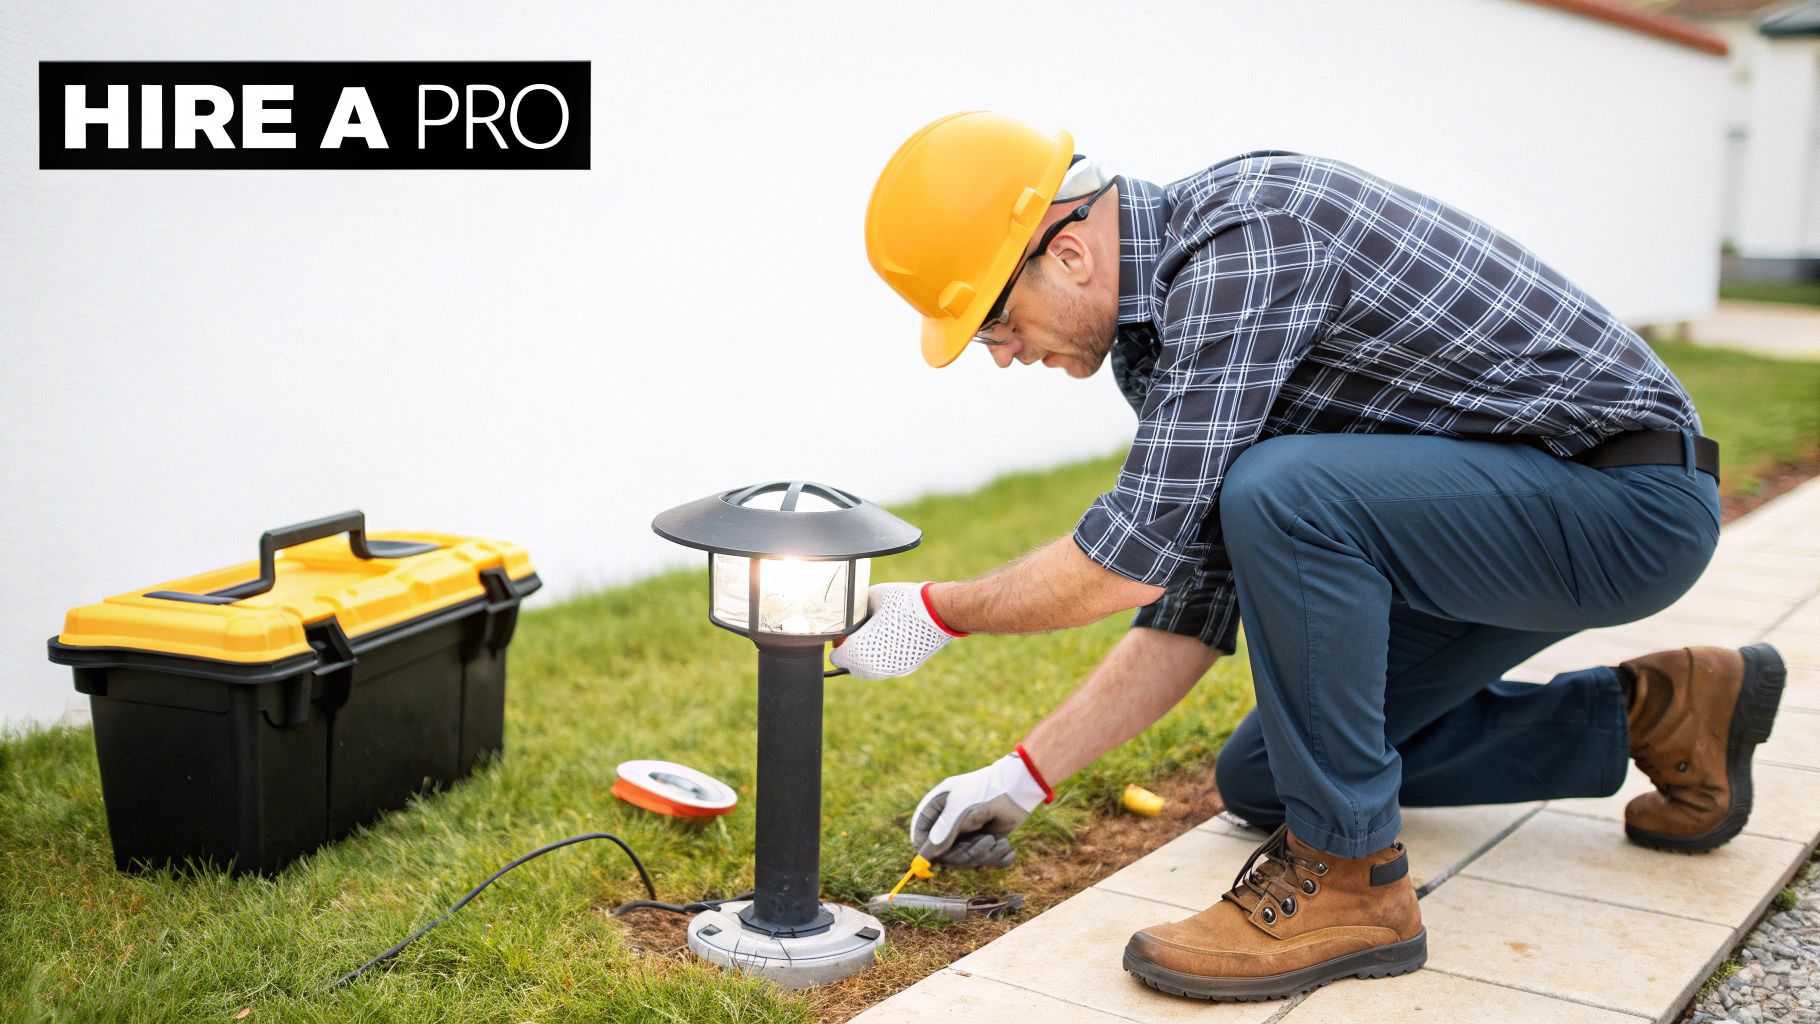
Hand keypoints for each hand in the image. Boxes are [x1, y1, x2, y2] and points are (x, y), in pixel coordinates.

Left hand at [828, 582, 962, 679]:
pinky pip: (886, 667)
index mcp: (858, 652)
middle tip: (862, 631)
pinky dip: (885, 657)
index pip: (836, 657)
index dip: (840, 642)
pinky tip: (892, 639)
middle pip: (852, 667)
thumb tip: (851, 614)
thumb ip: (856, 611)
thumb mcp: (871, 598)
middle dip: (853, 651)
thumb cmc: (902, 603)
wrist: (937, 613)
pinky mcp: (905, 669)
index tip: (848, 631)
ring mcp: (890, 671)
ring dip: (867, 656)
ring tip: (877, 634)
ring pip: (869, 670)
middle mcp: (872, 668)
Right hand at [910, 751, 1050, 867]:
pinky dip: (998, 858)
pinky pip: (986, 861)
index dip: (926, 849)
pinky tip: (1006, 847)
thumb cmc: (985, 790)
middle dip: (968, 853)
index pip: (921, 834)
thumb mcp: (960, 808)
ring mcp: (968, 833)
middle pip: (946, 854)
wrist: (1018, 786)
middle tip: (986, 842)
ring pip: (967, 859)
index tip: (937, 859)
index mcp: (938, 809)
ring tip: (999, 842)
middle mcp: (951, 823)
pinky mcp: (986, 841)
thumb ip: (943, 831)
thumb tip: (925, 855)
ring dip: (985, 855)